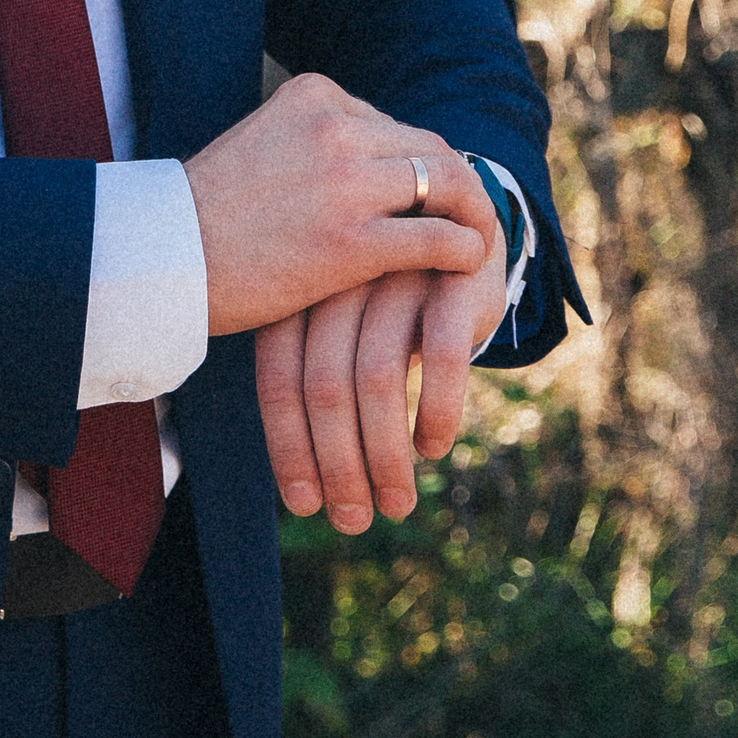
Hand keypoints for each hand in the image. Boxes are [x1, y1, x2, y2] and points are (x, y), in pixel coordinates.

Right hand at [182, 72, 496, 338]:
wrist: (165, 259)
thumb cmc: (211, 214)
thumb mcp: (265, 144)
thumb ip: (318, 143)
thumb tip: (374, 164)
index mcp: (313, 94)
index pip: (394, 125)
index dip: (416, 166)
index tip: (424, 199)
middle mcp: (335, 125)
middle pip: (432, 147)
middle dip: (457, 185)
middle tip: (468, 220)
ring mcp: (346, 181)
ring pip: (449, 182)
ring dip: (474, 213)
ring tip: (477, 241)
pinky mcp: (353, 241)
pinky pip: (439, 237)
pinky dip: (465, 250)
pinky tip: (466, 266)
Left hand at [254, 234, 508, 531]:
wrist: (458, 216)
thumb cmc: (385, 291)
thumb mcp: (338, 319)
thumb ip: (313, 379)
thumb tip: (304, 495)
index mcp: (301, 282)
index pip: (278, 373)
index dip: (289, 446)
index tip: (304, 505)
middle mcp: (343, 273)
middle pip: (325, 383)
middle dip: (337, 465)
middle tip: (352, 520)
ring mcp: (398, 269)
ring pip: (377, 378)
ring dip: (384, 456)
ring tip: (396, 504)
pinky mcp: (455, 274)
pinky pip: (440, 354)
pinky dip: (435, 410)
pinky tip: (431, 447)